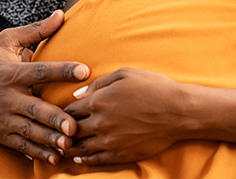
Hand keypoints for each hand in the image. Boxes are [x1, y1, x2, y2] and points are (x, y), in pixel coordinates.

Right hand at [0, 11, 89, 164]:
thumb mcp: (8, 40)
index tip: (84, 71)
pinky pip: (21, 145)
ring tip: (69, 143)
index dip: (63, 71)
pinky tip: (55, 157)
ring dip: (49, 139)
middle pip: (35, 108)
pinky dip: (38, 153)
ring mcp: (3, 117)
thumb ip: (36, 30)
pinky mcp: (1, 133)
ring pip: (29, 131)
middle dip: (54, 118)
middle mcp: (8, 97)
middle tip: (74, 125)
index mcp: (12, 72)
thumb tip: (61, 14)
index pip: (41, 71)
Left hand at [63, 67, 182, 165]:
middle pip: (71, 130)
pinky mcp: (121, 154)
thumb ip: (98, 83)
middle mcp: (100, 122)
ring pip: (80, 148)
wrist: (179, 111)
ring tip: (61, 149)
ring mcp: (110, 140)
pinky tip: (79, 160)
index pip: (70, 109)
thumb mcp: (125, 74)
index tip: (60, 115)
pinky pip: (96, 160)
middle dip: (62, 132)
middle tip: (55, 134)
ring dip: (69, 149)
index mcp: (99, 100)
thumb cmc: (154, 87)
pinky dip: (84, 161)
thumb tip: (78, 94)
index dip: (63, 112)